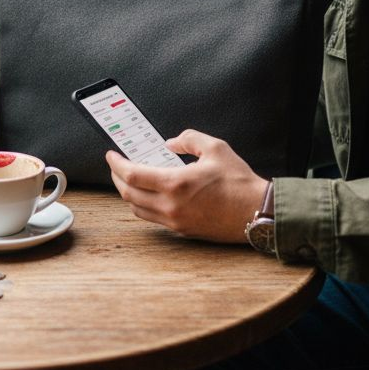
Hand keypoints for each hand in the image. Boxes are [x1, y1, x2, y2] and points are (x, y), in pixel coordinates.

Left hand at [105, 129, 268, 242]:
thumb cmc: (239, 182)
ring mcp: (175, 221)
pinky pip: (152, 218)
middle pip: (128, 194)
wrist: (257, 212)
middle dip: (117, 178)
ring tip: (131, 180)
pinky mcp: (182, 230)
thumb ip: (189, 139)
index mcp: (175, 184)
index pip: (132, 175)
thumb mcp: (216, 148)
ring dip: (129, 193)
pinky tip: (150, 195)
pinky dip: (144, 205)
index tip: (111, 155)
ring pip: (137, 209)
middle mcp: (170, 206)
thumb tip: (171, 143)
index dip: (116, 164)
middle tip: (117, 166)